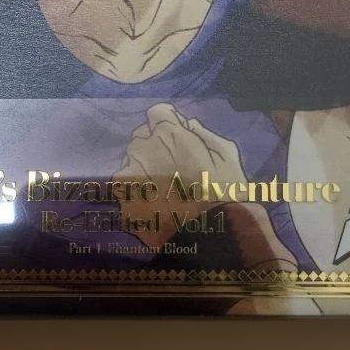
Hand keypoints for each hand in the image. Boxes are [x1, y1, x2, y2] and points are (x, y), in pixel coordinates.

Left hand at [115, 103, 247, 247]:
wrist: (210, 237)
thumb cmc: (224, 191)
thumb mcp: (226, 154)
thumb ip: (203, 134)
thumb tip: (188, 125)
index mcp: (168, 132)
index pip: (158, 113)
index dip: (168, 124)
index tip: (176, 137)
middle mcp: (143, 147)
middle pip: (142, 136)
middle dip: (154, 145)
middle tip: (171, 166)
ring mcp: (130, 173)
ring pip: (132, 161)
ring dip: (144, 169)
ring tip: (163, 190)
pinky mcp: (123, 198)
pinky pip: (126, 186)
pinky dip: (136, 192)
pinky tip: (153, 205)